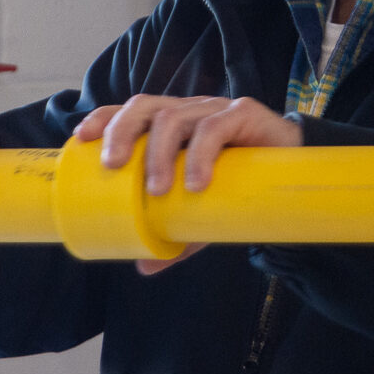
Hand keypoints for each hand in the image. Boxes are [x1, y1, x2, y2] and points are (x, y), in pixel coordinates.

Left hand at [73, 95, 300, 274]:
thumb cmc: (238, 187)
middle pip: (145, 106)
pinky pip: (215, 128)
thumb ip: (174, 236)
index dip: (103, 118)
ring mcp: (215, 110)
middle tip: (112, 167)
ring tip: (158, 190)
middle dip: (121, 132)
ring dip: (159, 154)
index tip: (80, 138)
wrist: (294, 176)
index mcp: (170, 124)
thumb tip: (143, 267)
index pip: (129, 111)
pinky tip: (196, 182)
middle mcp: (188, 111)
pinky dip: (200, 155)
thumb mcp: (201, 214)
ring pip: (175, 117)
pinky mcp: (244, 114)